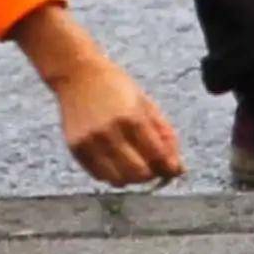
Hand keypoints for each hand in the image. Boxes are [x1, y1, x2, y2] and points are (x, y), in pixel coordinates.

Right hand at [8, 3, 184, 186]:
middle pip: (139, 173)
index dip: (168, 166)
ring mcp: (91, 142)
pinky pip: (99, 175)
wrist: (77, 73)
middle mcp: (111, 132)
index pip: (157, 156)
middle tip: (154, 168)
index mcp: (132, 117)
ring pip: (118, 180)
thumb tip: (177, 166)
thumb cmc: (114, 85)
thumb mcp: (145, 102)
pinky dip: (113, 175)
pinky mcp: (76, 148)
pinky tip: (116, 162)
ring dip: (132, 178)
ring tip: (135, 166)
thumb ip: (164, 134)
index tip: (171, 168)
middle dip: (151, 174)